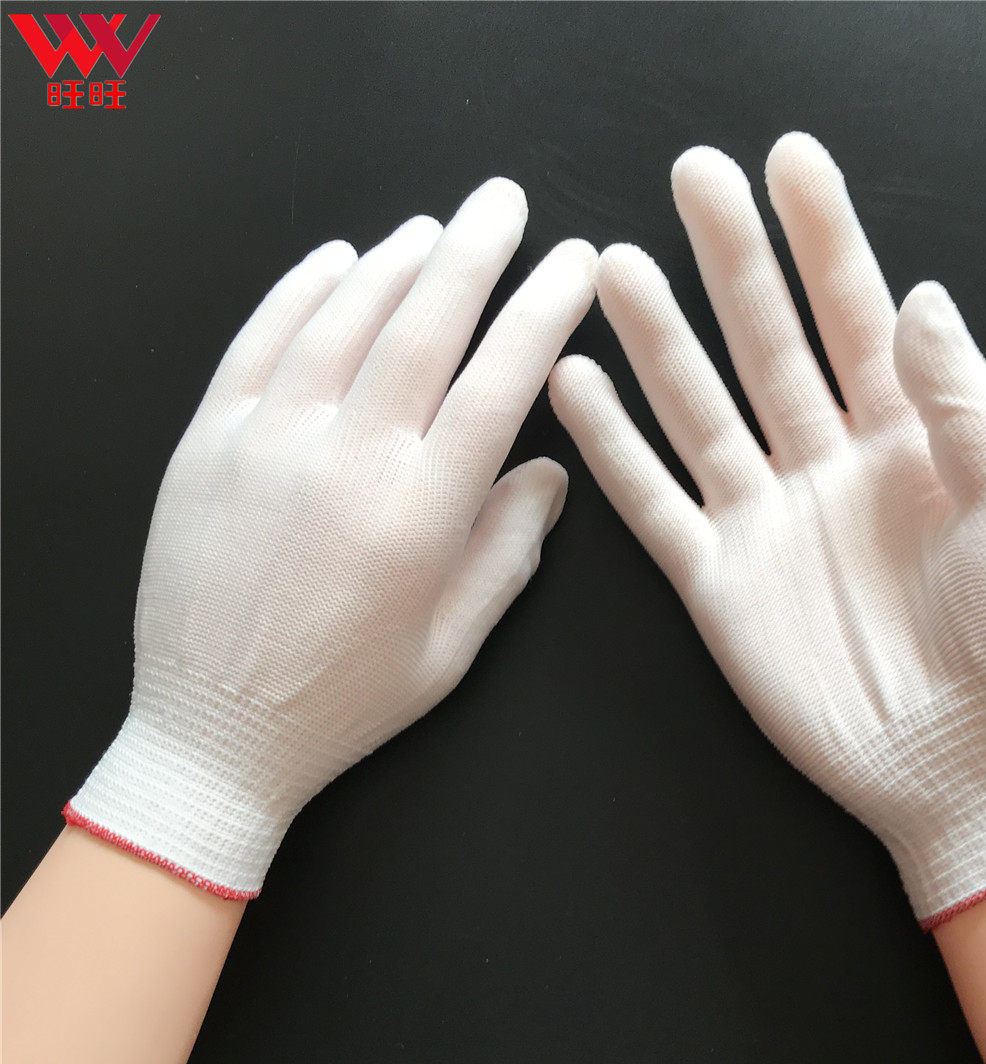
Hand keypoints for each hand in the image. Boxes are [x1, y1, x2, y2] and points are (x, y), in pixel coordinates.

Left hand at [68, 179, 596, 896]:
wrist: (216, 733)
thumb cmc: (345, 700)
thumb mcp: (452, 649)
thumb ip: (507, 554)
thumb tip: (550, 473)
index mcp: (418, 517)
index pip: (496, 386)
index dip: (542, 314)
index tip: (572, 266)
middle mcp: (344, 463)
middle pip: (421, 328)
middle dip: (473, 252)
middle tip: (504, 203)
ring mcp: (267, 444)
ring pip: (340, 321)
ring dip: (393, 263)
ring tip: (432, 229)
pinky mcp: (207, 443)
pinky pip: (257, 343)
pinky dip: (298, 290)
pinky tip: (334, 261)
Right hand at [549, 134, 985, 927]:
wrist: (959, 769)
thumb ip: (964, 403)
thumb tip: (920, 295)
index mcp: (907, 439)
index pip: (857, 315)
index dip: (824, 238)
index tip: (789, 163)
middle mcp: (825, 465)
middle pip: (766, 344)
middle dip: (732, 263)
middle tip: (692, 179)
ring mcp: (764, 520)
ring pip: (698, 410)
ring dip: (656, 341)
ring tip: (613, 267)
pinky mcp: (715, 580)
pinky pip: (653, 504)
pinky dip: (613, 449)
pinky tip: (577, 388)